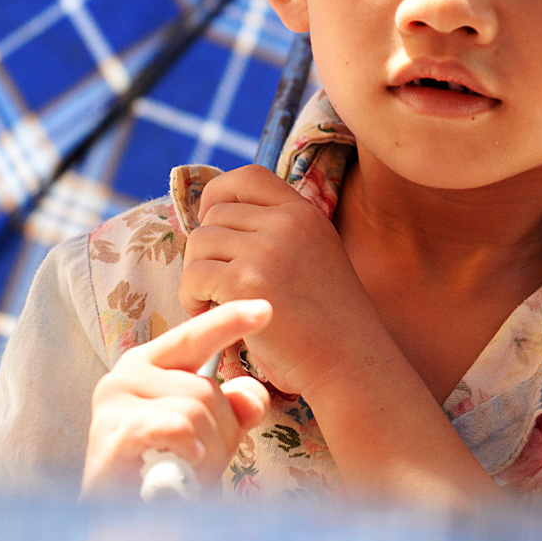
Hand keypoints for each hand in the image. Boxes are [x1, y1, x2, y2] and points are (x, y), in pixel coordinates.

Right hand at [82, 299, 272, 494]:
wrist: (124, 518)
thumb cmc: (167, 470)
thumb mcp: (210, 434)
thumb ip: (232, 408)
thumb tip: (253, 395)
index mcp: (150, 365)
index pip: (195, 337)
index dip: (230, 321)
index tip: (265, 308)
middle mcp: (128, 374)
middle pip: (207, 388)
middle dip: (222, 432)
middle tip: (203, 462)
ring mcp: (116, 400)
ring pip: (196, 410)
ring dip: (206, 450)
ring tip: (188, 470)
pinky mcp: (113, 430)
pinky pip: (174, 426)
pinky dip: (187, 446)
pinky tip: (187, 463)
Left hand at [178, 165, 382, 397]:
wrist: (349, 363)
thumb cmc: (326, 323)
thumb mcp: (313, 256)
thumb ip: (277, 233)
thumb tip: (211, 219)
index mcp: (304, 212)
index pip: (248, 176)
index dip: (219, 196)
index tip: (213, 226)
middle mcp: (286, 223)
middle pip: (214, 215)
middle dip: (206, 251)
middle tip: (215, 285)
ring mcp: (266, 250)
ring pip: (199, 243)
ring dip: (196, 276)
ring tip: (213, 302)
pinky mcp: (245, 282)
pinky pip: (194, 276)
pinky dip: (192, 298)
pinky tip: (210, 314)